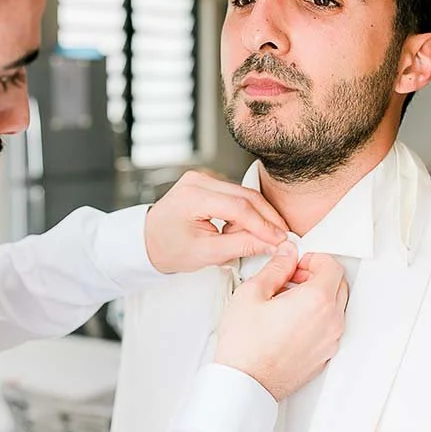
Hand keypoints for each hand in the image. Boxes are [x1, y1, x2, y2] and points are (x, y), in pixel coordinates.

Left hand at [144, 170, 288, 273]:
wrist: (148, 240)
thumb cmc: (169, 248)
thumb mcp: (206, 254)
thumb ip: (241, 246)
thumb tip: (272, 243)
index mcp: (192, 196)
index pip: (239, 207)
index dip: (264, 224)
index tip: (281, 239)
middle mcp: (197, 180)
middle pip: (245, 196)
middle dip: (266, 218)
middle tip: (281, 237)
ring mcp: (202, 177)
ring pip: (243, 194)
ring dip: (254, 217)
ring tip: (248, 239)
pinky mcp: (207, 182)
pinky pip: (235, 194)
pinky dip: (243, 212)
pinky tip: (237, 229)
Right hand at [214, 248, 347, 401]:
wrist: (244, 383)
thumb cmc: (245, 345)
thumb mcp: (252, 292)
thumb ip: (276, 267)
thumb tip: (287, 255)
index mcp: (317, 301)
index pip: (332, 266)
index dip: (313, 258)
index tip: (296, 263)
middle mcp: (331, 321)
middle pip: (338, 285)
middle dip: (317, 276)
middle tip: (291, 279)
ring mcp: (330, 342)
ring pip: (335, 307)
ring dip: (318, 297)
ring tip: (286, 301)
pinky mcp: (324, 357)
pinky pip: (329, 328)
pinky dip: (316, 318)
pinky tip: (289, 321)